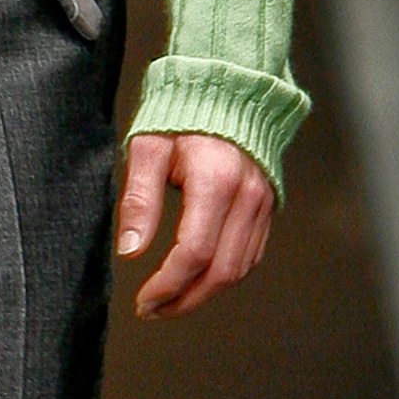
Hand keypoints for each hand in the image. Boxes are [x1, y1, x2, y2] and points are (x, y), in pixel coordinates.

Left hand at [115, 132, 273, 319]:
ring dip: (205, 293)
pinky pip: (251, 254)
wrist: (227, 89)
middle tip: (153, 310)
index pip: (194, 253)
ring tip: (171, 301)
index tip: (143, 300)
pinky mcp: (268, 205)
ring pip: (240, 268)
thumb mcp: (149, 148)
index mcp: (216, 180)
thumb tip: (130, 251)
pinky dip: (225, 275)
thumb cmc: (181, 114)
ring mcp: (263, 202)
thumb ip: (140, 200)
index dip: (167, 285)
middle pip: (222, 271)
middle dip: (185, 300)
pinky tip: (198, 279)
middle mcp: (247, 196)